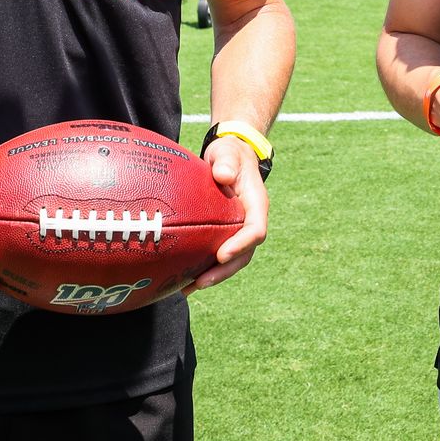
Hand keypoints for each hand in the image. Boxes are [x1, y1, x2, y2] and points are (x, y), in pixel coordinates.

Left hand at [187, 137, 268, 293]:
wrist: (230, 155)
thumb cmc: (229, 153)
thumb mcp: (228, 152)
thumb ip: (227, 162)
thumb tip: (223, 176)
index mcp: (256, 204)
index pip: (256, 230)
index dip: (241, 245)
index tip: (221, 254)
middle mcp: (250, 220)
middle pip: (244, 253)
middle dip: (224, 270)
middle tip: (201, 282)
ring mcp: (238, 229)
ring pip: (232, 259)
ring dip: (214, 275)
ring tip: (189, 288)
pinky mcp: (226, 232)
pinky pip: (219, 254)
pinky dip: (205, 267)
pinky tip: (184, 279)